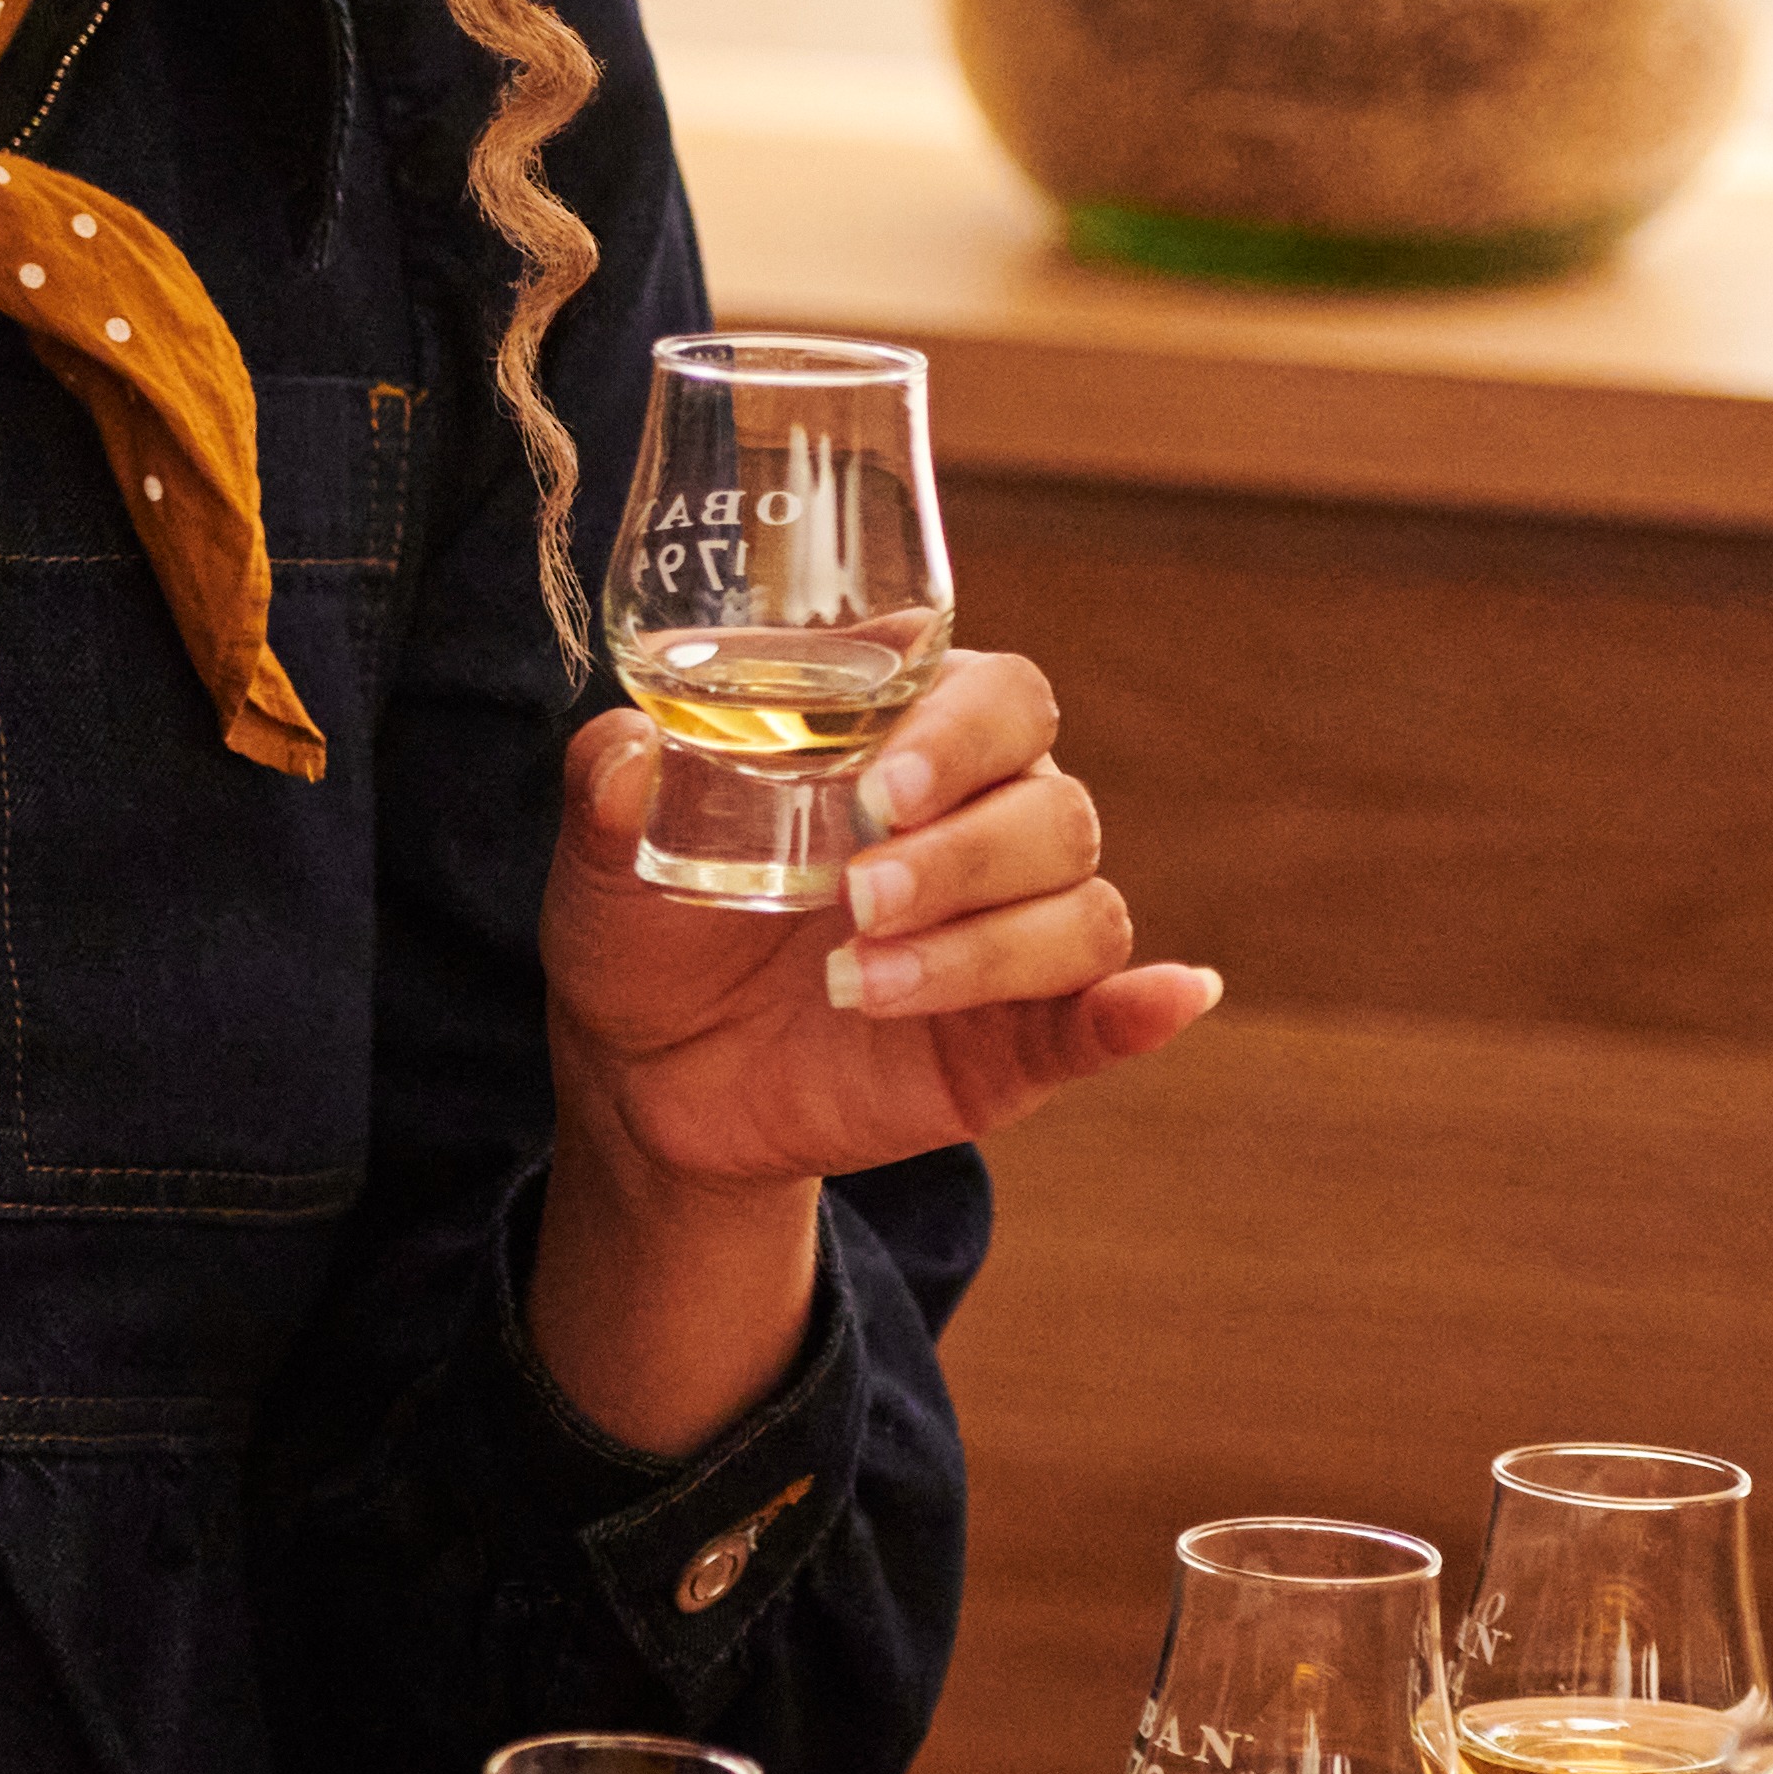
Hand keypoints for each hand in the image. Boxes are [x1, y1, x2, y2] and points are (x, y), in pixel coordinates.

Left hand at [544, 651, 1214, 1195]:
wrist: (643, 1077)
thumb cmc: (647, 928)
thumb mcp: (605, 862)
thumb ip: (609, 793)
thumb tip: (623, 752)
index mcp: (905, 746)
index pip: (993, 696)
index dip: (957, 730)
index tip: (877, 784)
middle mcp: (980, 823)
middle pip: (1048, 803)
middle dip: (961, 850)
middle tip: (857, 894)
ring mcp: (1009, 931)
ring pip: (1078, 907)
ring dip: (983, 946)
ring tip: (857, 982)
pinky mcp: (1022, 1039)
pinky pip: (1110, 1007)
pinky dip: (1143, 1006)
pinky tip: (1168, 999)